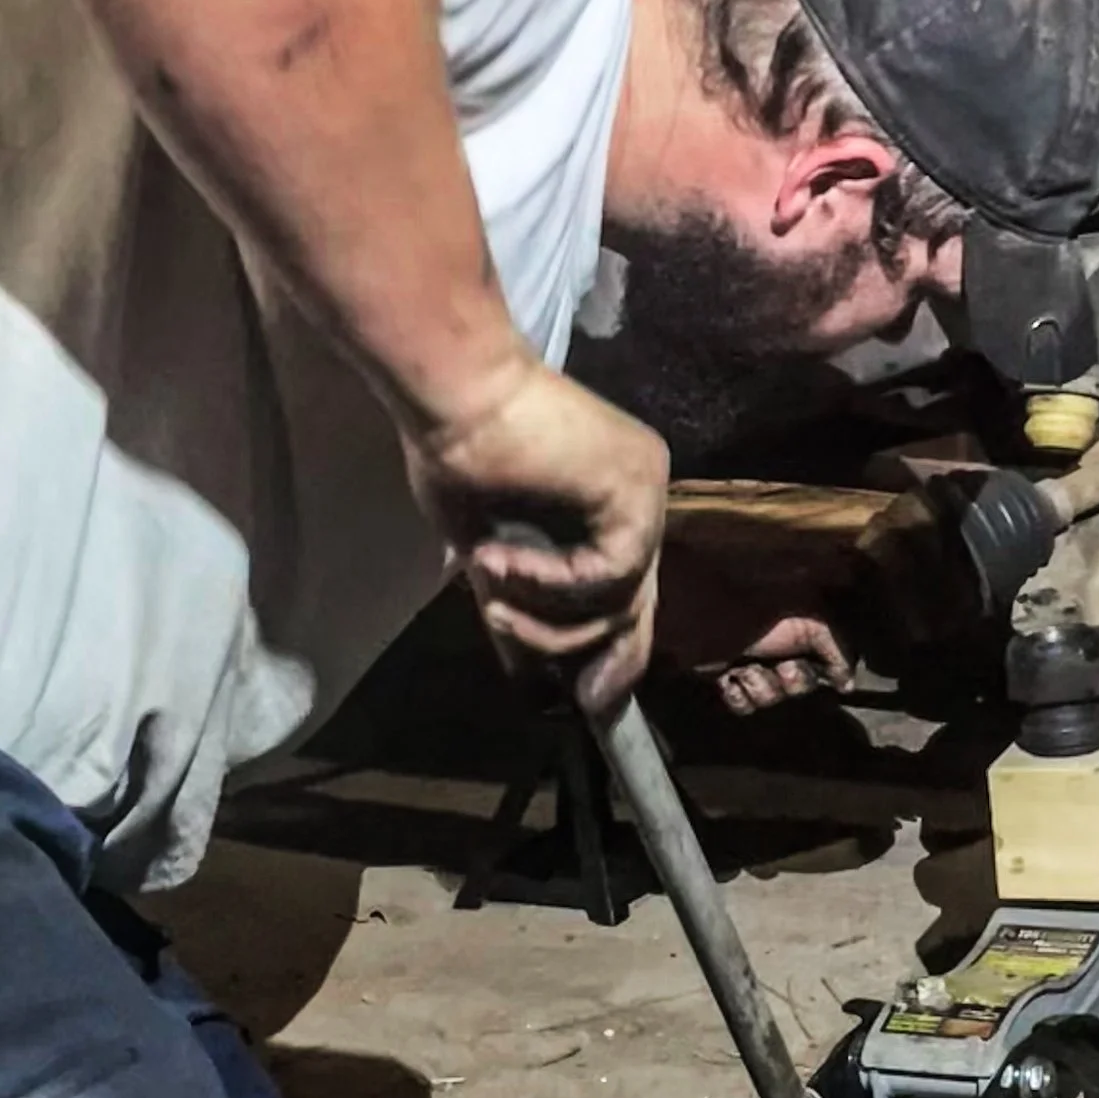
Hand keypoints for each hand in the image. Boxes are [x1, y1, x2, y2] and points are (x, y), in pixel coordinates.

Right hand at [410, 351, 669, 713]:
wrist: (452, 393)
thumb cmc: (455, 455)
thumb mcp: (494, 557)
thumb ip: (525, 607)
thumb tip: (531, 685)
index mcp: (609, 501)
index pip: (624, 587)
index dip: (611, 649)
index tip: (586, 701)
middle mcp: (639, 492)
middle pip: (638, 598)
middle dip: (606, 657)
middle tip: (582, 704)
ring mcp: (645, 487)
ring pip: (621, 596)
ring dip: (550, 619)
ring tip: (493, 601)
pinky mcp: (637, 487)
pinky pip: (610, 571)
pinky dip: (553, 583)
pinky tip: (500, 564)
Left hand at [703, 614, 854, 715]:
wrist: (709, 624)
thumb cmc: (761, 619)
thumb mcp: (809, 627)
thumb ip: (835, 652)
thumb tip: (848, 684)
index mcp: (796, 640)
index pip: (819, 671)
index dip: (811, 675)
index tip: (807, 670)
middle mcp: (777, 654)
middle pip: (796, 689)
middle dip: (788, 680)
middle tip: (779, 666)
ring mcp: (752, 669)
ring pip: (769, 700)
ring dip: (759, 684)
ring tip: (745, 666)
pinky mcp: (728, 682)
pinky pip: (744, 707)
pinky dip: (736, 694)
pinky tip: (729, 678)